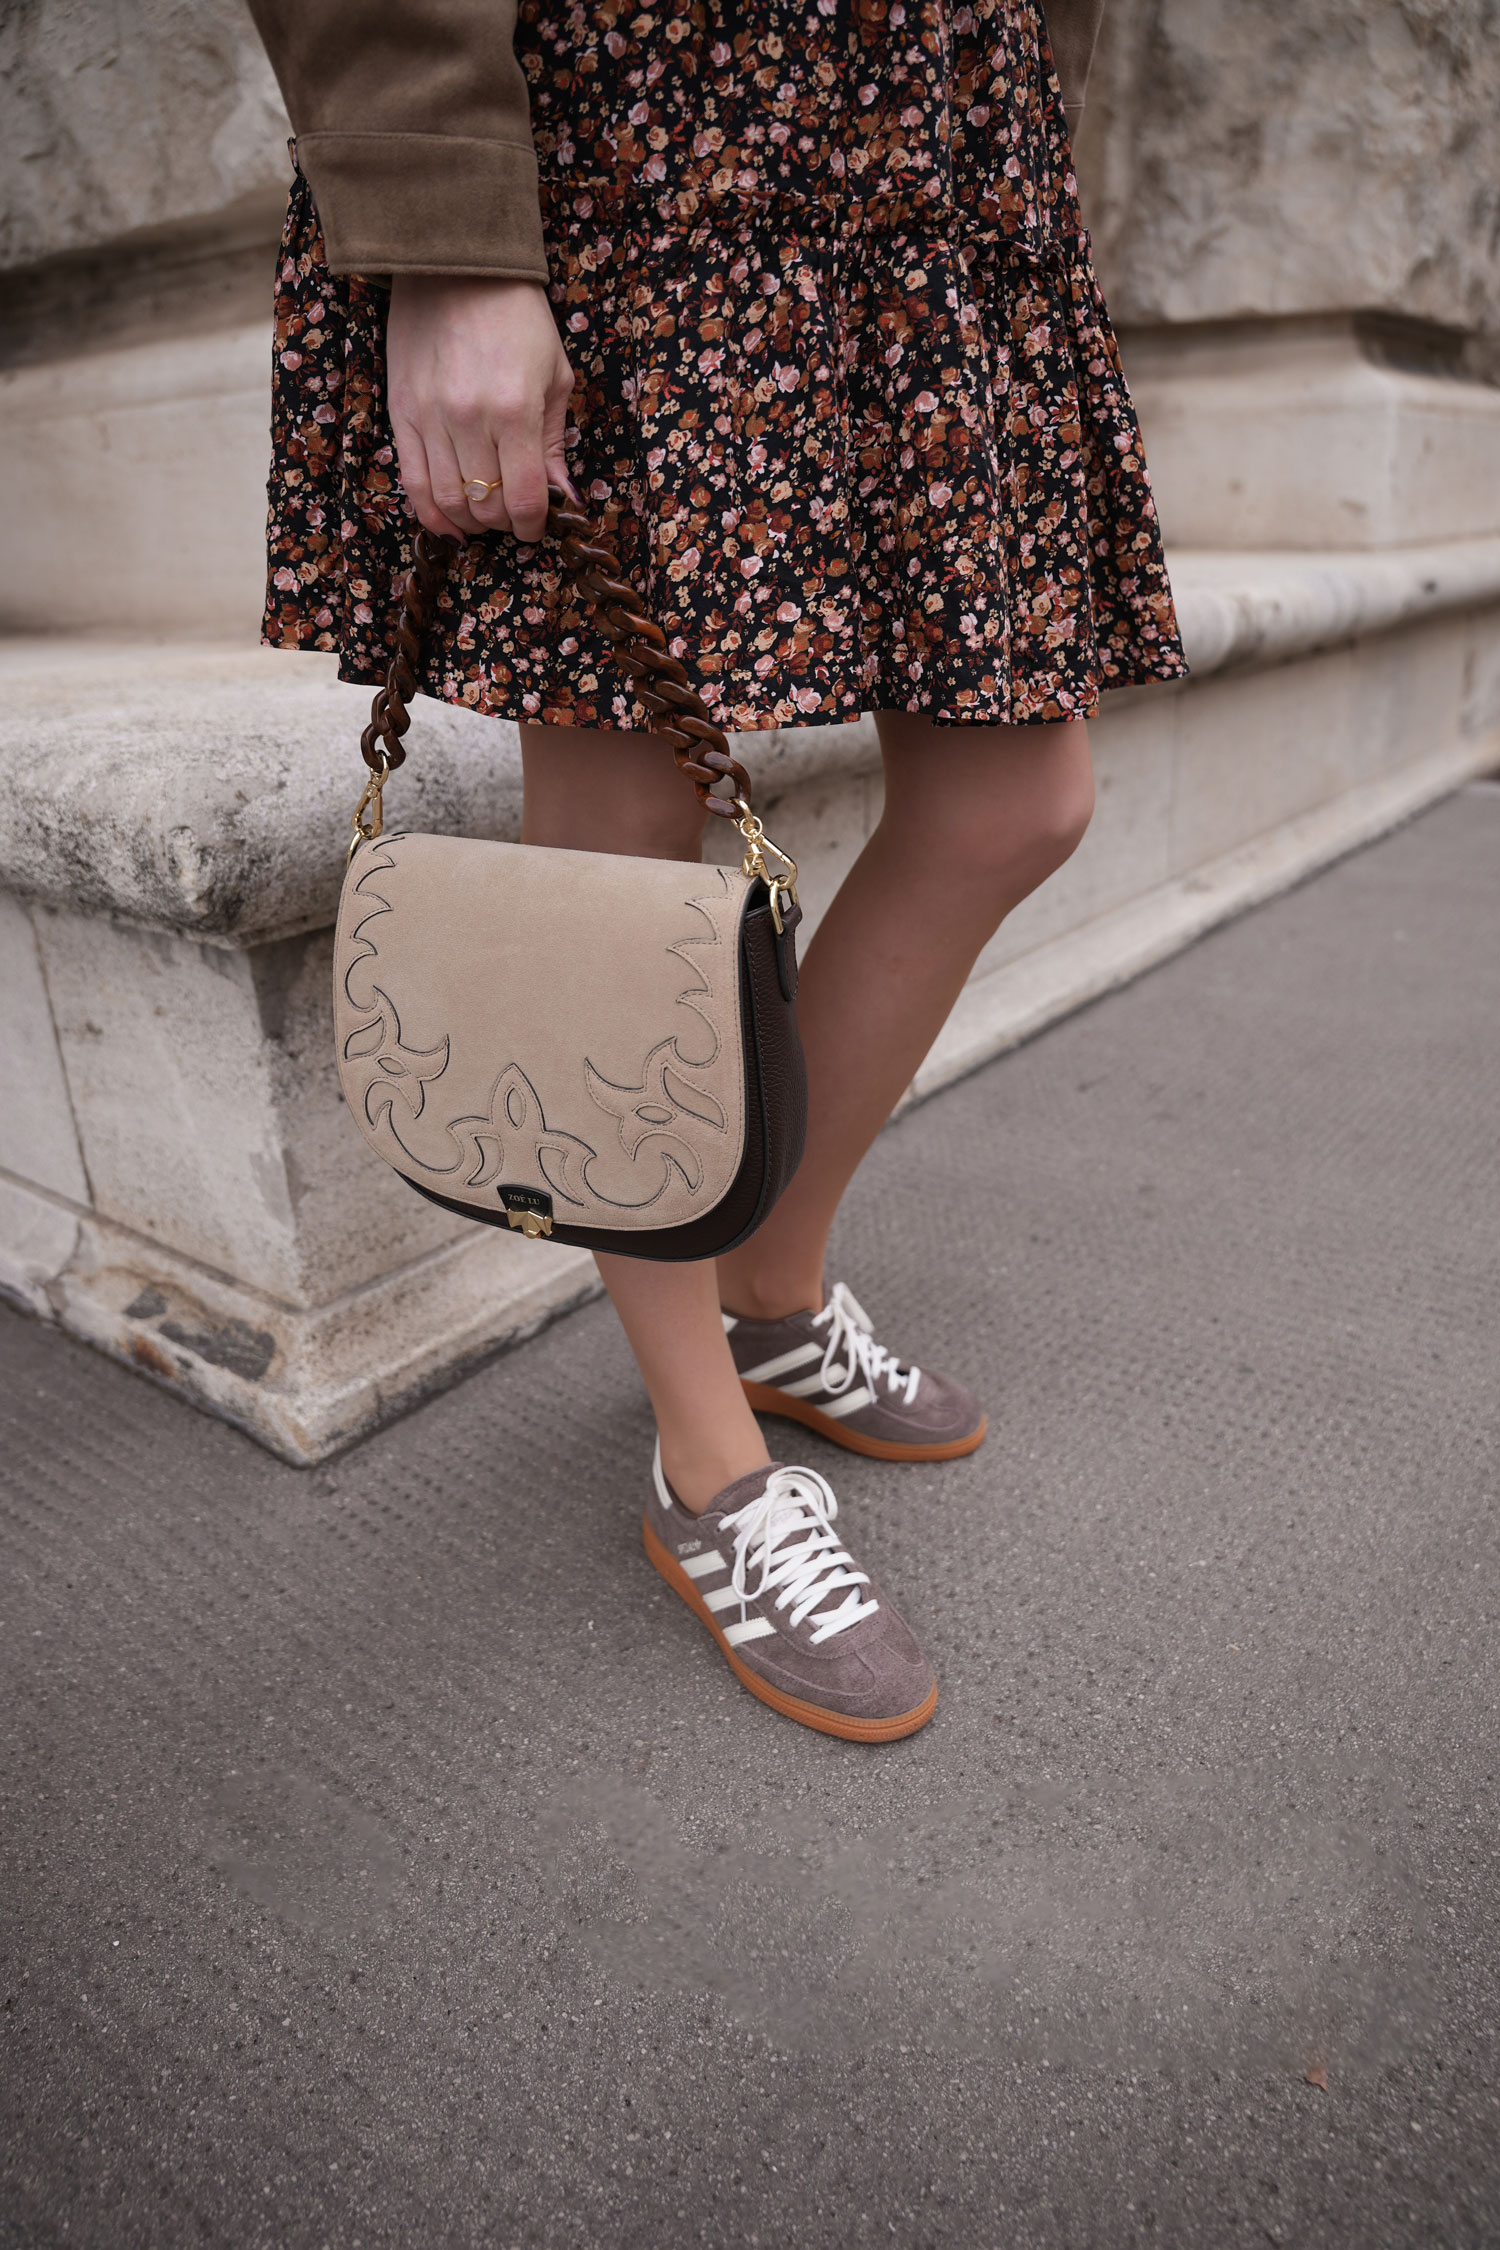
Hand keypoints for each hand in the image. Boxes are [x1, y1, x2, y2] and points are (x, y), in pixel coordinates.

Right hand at [385, 275, 575, 544]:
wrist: (456, 265)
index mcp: (516, 410)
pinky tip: (450, 523)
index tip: (537, 527)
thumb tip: (560, 496)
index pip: (524, 498)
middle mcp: (470, 420)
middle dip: (504, 523)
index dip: (533, 527)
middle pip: (486, 506)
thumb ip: (554, 441)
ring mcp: (430, 418)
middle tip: (513, 515)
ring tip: (484, 516)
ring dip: (470, 522)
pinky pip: (412, 482)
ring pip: (448, 502)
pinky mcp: (400, 413)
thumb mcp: (554, 375)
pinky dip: (431, 514)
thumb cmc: (517, 317)